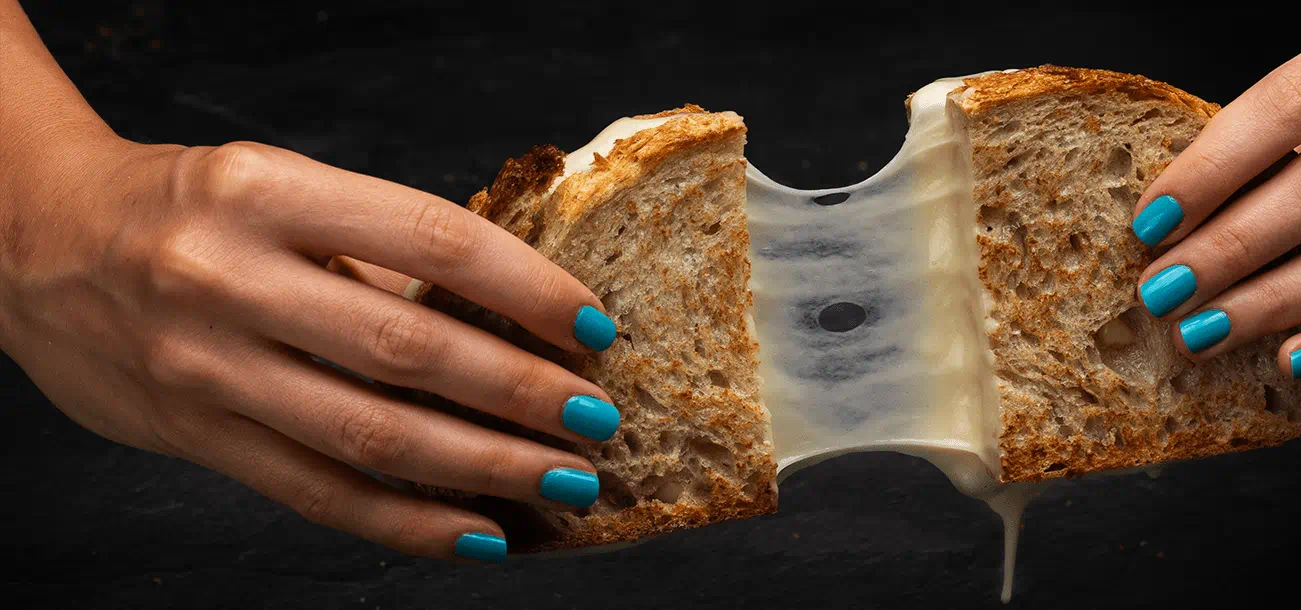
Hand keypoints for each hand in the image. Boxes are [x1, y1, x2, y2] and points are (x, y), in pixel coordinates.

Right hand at [0, 137, 623, 561]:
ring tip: (564, 480)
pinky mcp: (193, 435)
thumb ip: (377, 248)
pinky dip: (407, 523)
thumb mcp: (279, 191)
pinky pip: (317, 493)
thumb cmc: (186, 211)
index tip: (594, 326)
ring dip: (484, 466)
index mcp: (270, 194)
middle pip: (409, 348)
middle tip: (599, 419)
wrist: (30, 242)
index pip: (433, 240)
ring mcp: (205, 365)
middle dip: (521, 393)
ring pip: (370, 434)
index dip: (526, 290)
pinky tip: (479, 533)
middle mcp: (230, 277)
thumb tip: (515, 317)